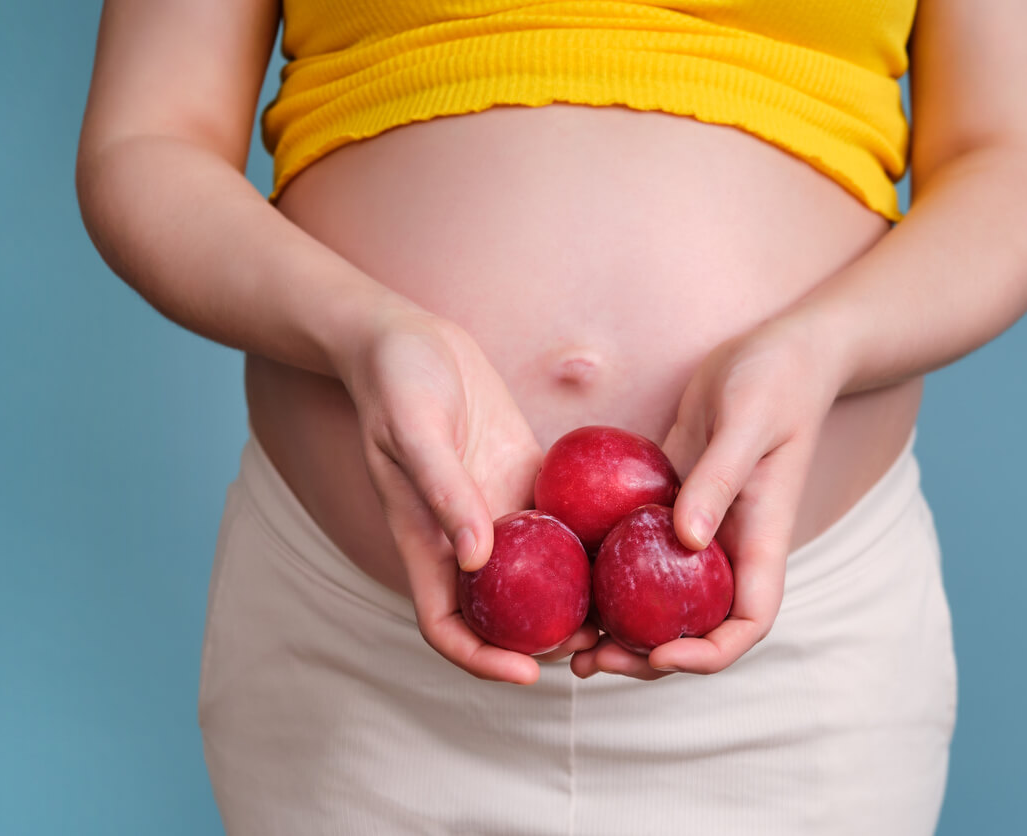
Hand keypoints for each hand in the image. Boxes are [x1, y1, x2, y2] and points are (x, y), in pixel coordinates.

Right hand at [332, 302, 598, 683]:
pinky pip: (560, 524)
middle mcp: (463, 537)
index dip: (481, 659)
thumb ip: (443, 489)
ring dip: (572, 600)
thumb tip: (475, 556)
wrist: (406, 338)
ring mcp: (496, 510)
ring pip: (537, 577)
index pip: (446, 624)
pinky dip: (586, 545)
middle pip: (501, 614)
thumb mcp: (414, 429)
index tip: (527, 674)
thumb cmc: (397, 379)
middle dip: (542, 642)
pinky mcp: (524, 480)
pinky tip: (630, 547)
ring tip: (623, 612)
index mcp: (425, 540)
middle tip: (595, 647)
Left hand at [571, 314, 846, 679]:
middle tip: (589, 661)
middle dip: (647, 656)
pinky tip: (565, 578)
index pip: (748, 622)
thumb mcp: (748, 422)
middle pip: (696, 627)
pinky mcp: (673, 503)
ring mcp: (701, 529)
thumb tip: (685, 539)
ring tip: (568, 644)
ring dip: (619, 628)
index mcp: (762, 540)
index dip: (708, 652)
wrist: (779, 350)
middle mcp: (731, 547)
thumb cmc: (775, 379)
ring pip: (662, 598)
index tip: (659, 653)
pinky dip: (608, 577)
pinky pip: (639, 552)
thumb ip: (720, 479)